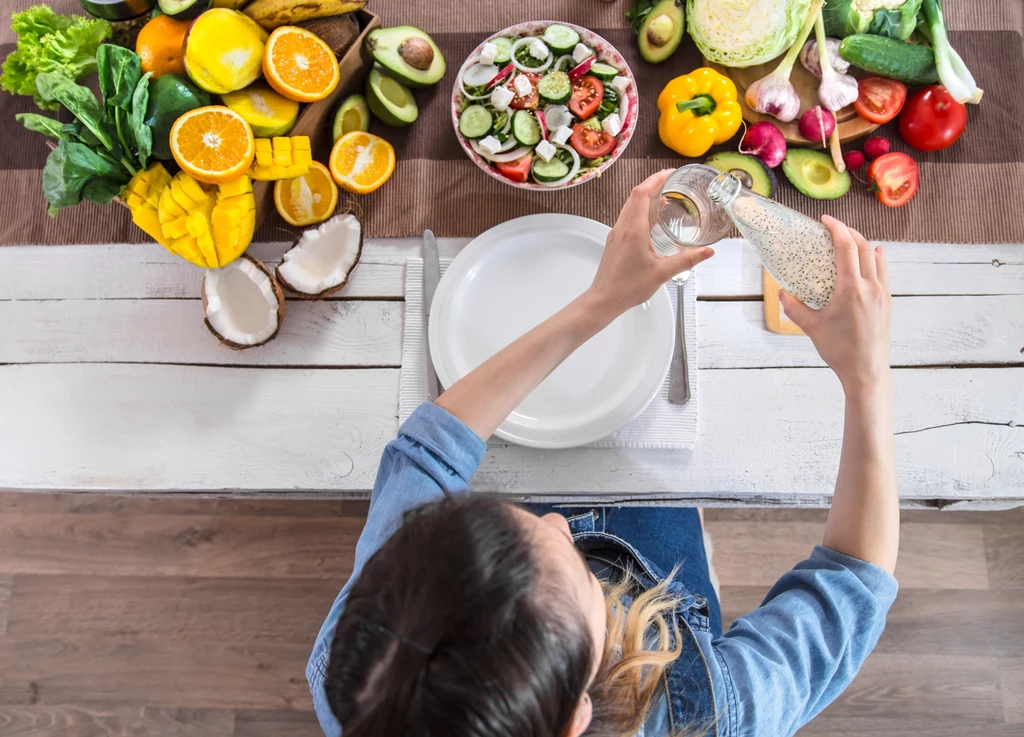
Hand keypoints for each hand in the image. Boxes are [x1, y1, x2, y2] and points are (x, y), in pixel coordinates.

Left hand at [586, 169, 714, 316]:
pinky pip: (627, 216)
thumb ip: (687, 260)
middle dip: (652, 183)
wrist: (603, 299)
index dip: (656, 179)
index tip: (670, 173)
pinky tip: (651, 218)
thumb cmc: (628, 288)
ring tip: (664, 195)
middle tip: (671, 180)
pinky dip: (640, 209)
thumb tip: (707, 251)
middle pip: (635, 195)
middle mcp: (622, 227)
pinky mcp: (615, 240)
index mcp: (633, 230)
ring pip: (630, 205)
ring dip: (645, 196)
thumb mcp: (662, 273)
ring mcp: (616, 233)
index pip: (642, 193)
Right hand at [780, 215, 891, 395]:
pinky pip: (883, 270)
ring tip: (850, 240)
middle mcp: (870, 287)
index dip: (837, 229)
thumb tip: (781, 292)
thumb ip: (794, 308)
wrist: (866, 370)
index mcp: (851, 289)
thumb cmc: (839, 350)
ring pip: (877, 256)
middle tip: (834, 227)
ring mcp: (882, 293)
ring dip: (863, 243)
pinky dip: (875, 258)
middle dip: (849, 232)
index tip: (826, 220)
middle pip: (863, 246)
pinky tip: (870, 257)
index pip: (846, 248)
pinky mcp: (887, 301)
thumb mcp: (811, 328)